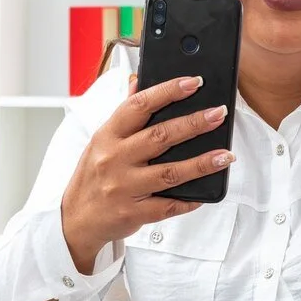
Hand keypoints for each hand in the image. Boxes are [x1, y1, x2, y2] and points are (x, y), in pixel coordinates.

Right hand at [60, 74, 236, 260]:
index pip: (139, 105)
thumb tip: (138, 81)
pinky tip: (207, 191)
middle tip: (219, 114)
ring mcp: (123, 188)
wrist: (75, 219)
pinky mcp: (133, 213)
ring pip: (170, 173)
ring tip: (225, 155)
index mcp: (107, 135)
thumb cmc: (92, 175)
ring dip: (202, 163)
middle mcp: (114, 159)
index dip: (168, 91)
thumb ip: (124, 113)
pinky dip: (189, 199)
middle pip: (160, 136)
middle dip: (194, 124)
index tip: (194, 82)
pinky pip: (168, 206)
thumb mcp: (100, 140)